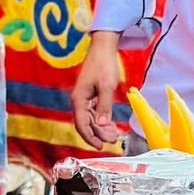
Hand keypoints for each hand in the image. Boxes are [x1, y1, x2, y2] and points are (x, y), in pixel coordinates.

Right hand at [71, 32, 122, 147]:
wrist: (103, 49)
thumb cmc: (103, 64)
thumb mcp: (106, 86)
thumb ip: (104, 106)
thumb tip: (102, 124)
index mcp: (78, 99)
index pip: (82, 124)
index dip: (90, 137)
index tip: (100, 145)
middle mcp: (79, 101)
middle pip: (87, 124)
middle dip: (99, 134)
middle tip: (113, 139)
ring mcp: (85, 99)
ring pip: (92, 120)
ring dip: (102, 128)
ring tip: (115, 135)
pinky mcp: (91, 96)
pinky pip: (95, 113)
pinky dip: (103, 120)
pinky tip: (112, 126)